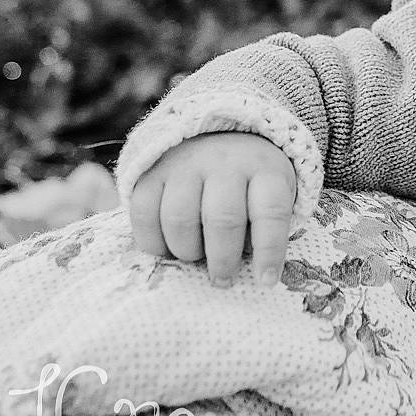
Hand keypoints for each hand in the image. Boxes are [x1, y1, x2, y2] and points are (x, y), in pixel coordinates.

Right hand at [126, 132, 295, 287]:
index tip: (265, 281)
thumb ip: (264, 228)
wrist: (216, 134)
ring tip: (195, 257)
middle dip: (222, 259)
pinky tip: (166, 249)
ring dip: (186, 251)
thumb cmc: (250, 179)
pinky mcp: (152, 171)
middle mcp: (225, 162)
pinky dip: (152, 242)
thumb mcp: (272, 194)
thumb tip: (254, 274)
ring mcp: (185, 164)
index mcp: (264, 169)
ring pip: (180, 218)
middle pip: (222, 218)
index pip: (271, 211)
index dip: (269, 250)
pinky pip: (143, 213)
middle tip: (222, 278)